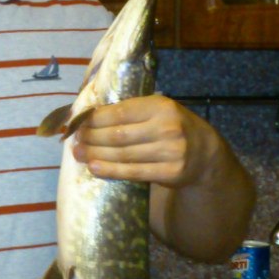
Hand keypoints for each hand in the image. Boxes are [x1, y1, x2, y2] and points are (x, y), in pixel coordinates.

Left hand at [71, 94, 254, 261]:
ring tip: (79, 154)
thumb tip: (88, 116)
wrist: (204, 153)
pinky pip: (133, 172)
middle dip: (91, 138)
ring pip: (123, 155)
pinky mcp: (170, 172)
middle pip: (117, 135)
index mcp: (160, 106)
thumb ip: (130, 111)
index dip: (94, 119)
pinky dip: (110, 170)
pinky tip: (95, 167)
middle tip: (74, 141)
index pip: (119, 112)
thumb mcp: (157, 111)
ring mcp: (170, 151)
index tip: (78, 123)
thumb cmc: (171, 127)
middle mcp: (167, 127)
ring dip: (96, 155)